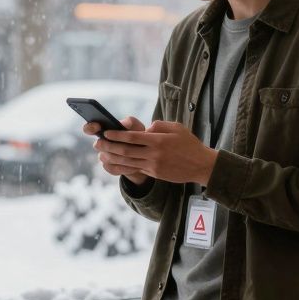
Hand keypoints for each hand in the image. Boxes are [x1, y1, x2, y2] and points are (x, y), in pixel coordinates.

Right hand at [84, 116, 149, 185]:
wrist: (145, 155)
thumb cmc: (139, 136)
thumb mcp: (137, 127)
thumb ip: (130, 123)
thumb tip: (124, 124)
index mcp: (105, 130)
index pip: (90, 128)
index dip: (90, 127)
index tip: (96, 127)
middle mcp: (102, 143)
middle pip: (98, 145)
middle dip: (107, 145)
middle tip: (116, 145)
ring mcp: (104, 156)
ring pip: (105, 157)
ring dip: (117, 157)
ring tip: (131, 156)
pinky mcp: (109, 167)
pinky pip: (111, 168)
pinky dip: (123, 167)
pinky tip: (134, 166)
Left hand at [94, 120, 217, 185]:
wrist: (201, 165)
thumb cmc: (189, 143)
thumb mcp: (177, 128)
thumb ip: (159, 126)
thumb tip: (146, 128)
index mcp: (158, 140)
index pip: (132, 137)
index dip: (117, 135)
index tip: (106, 132)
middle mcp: (154, 154)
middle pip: (126, 151)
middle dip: (109, 146)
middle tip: (97, 142)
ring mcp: (154, 166)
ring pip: (128, 162)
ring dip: (113, 158)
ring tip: (101, 153)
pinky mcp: (155, 173)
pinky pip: (135, 169)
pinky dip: (122, 166)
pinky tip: (114, 162)